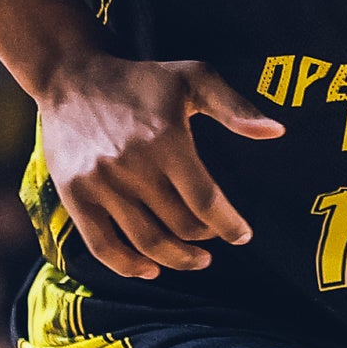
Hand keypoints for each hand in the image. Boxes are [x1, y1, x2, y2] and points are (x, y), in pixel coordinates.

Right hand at [40, 56, 284, 279]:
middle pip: (179, 225)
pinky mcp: (75, 196)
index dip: (229, 225)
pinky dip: (128, 266)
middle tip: (213, 240)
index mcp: (166, 140)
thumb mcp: (193, 78)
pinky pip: (102, 246)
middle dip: (205, 240)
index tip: (243, 235)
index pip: (206, 200)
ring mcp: (101, 184)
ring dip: (176, 260)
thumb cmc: (140, 79)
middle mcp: (133, 166)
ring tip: (194, 260)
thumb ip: (235, 107)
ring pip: (146, 241)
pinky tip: (149, 269)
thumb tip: (276, 131)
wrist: (71, 78)